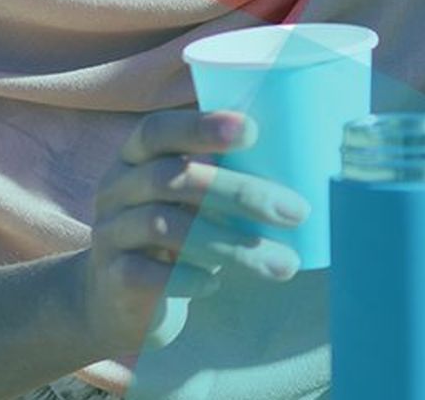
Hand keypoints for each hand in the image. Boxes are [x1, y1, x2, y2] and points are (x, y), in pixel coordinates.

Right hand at [73, 111, 307, 354]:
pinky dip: (188, 277)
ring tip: (284, 264)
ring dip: (232, 245)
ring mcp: (110, 232)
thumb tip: (314, 162)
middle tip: (298, 212)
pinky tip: (217, 283)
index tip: (252, 130)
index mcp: (138, 156)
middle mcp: (117, 187)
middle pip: (173, 177)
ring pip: (166, 227)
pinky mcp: (111, 277)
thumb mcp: (198, 197)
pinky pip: (147, 274)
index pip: (158, 129)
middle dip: (241, 192)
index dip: (200, 126)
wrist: (120, 299)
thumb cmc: (180, 233)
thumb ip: (231, 175)